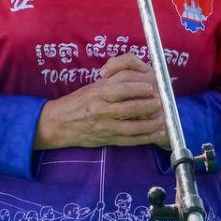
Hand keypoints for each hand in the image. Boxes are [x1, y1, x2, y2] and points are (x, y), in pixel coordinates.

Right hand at [33, 54, 166, 149]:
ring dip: (150, 124)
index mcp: (97, 93)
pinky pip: (129, 140)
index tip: (151, 87)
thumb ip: (112, 83)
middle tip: (161, 103)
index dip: (138, 88)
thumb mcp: (92, 87)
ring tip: (162, 119)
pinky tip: (156, 134)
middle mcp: (101, 110)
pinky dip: (144, 138)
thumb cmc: (78, 102)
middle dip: (148, 106)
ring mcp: (104, 126)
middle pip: (128, 108)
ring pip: (131, 126)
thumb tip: (135, 79)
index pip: (121, 89)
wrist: (58, 123)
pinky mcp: (106, 139)